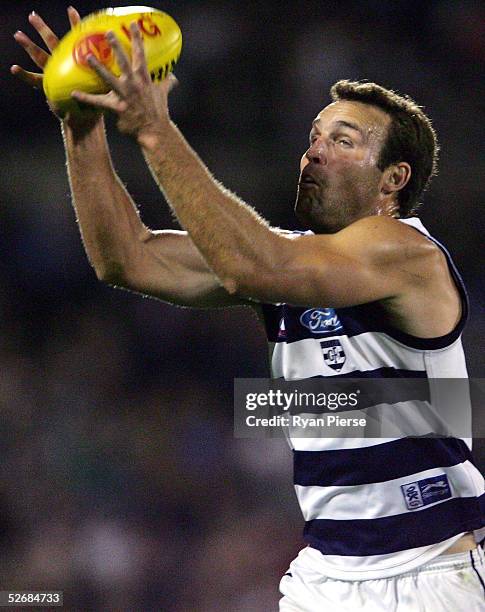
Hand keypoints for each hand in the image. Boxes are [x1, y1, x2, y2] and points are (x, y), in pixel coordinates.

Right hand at [11, 7, 101, 125]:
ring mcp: (53, 74)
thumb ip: (104, 74)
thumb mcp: (101, 88)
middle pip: (52, 43)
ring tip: (18, 34)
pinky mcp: (48, 87)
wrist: (84, 118)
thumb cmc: (94, 102)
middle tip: (32, 15)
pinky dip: (23, 75)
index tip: (72, 10)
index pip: (75, 41)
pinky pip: (33, 80)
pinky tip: (13, 68)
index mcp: (74, 63)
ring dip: (28, 45)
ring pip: (39, 57)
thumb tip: (118, 59)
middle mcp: (62, 65)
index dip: (74, 25)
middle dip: (42, 29)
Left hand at [71, 22, 177, 139]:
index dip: (137, 39)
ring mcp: (125, 96)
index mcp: (145, 79)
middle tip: (108, 33)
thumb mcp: (163, 95)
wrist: (154, 132)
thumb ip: (166, 83)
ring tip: (88, 56)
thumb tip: (173, 78)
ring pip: (109, 78)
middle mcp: (134, 84)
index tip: (133, 25)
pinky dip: (86, 98)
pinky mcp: (117, 108)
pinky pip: (98, 102)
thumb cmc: (158, 113)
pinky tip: (74, 93)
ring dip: (98, 67)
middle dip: (116, 46)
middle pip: (124, 62)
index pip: (141, 55)